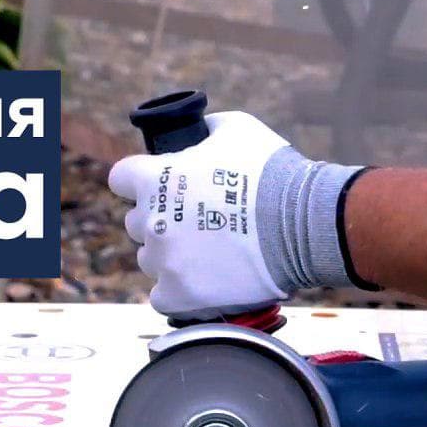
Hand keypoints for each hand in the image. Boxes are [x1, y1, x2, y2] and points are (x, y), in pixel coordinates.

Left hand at [108, 112, 289, 320]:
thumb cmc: (273, 173)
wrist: (305, 224)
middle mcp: (152, 221)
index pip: (121, 178)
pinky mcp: (180, 296)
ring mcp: (164, 262)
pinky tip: (202, 281)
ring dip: (170, 255)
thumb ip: (205, 130)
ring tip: (206, 252)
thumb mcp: (237, 129)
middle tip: (195, 220)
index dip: (139, 180)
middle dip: (160, 219)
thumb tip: (198, 134)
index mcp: (155, 178)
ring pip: (149, 259)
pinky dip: (179, 291)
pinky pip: (162, 296)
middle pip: (137, 222)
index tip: (158, 185)